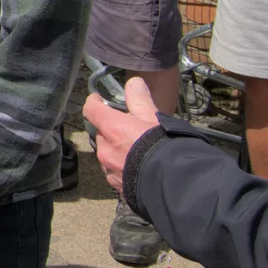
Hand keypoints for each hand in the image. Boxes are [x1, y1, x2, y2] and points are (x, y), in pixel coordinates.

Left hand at [84, 76, 160, 193]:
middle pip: (101, 133)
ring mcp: (109, 169)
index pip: (91, 110)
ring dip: (116, 149)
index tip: (98, 99)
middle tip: (130, 130)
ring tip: (138, 151)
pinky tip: (139, 167)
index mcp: (111, 129)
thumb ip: (140, 101)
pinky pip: (114, 171)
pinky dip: (122, 166)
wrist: (176, 184)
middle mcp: (105, 149)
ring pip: (107, 153)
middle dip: (112, 130)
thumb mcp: (155, 119)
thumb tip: (134, 82)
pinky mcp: (116, 186)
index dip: (94, 102)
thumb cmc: (165, 148)